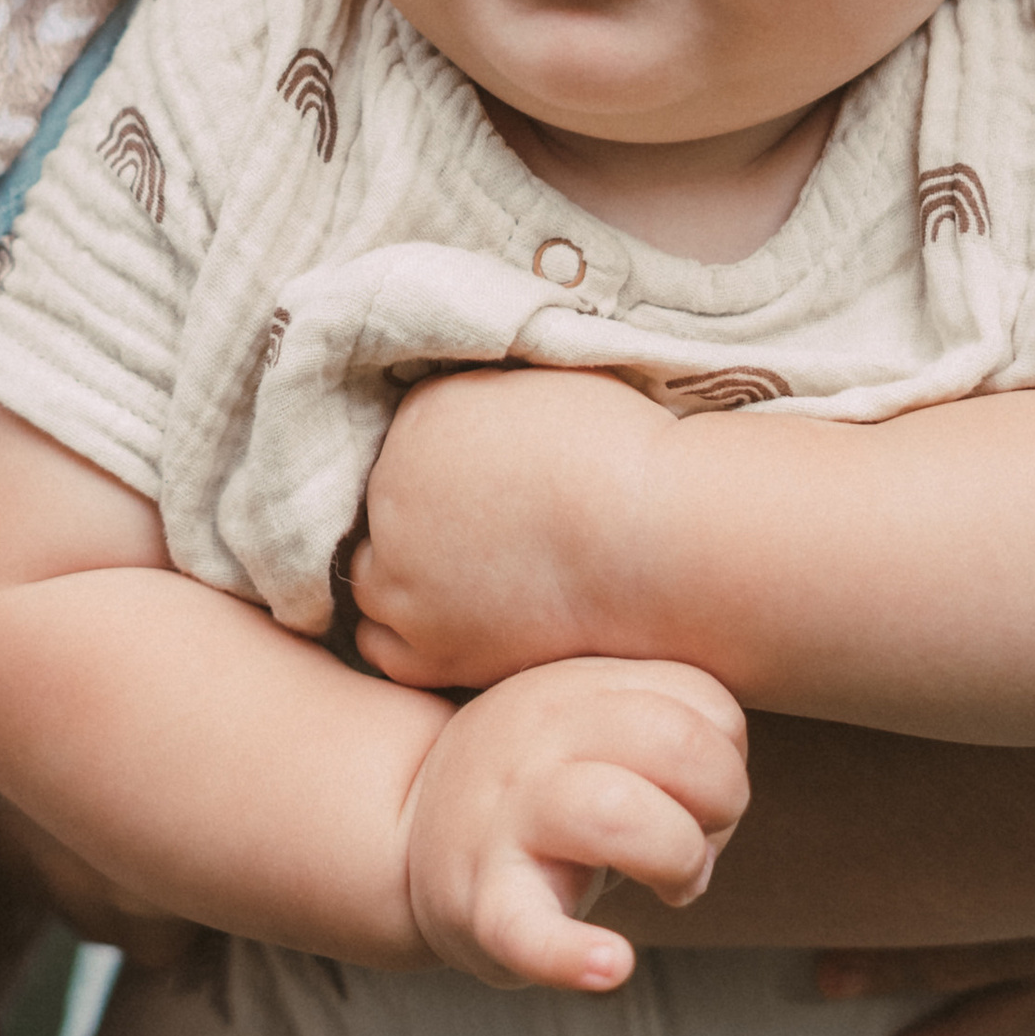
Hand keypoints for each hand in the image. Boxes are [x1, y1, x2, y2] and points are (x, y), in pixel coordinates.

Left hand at [356, 365, 669, 687]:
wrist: (661, 543)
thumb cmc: (624, 458)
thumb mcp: (541, 386)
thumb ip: (482, 399)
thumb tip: (473, 418)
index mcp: (419, 420)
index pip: (403, 441)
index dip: (441, 468)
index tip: (484, 486)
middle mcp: (392, 495)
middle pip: (381, 510)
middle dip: (418, 521)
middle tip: (480, 538)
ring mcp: (403, 579)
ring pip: (373, 580)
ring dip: (405, 581)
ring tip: (468, 584)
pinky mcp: (430, 649)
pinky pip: (384, 647)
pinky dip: (410, 637)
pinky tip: (455, 624)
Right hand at [403, 655, 746, 990]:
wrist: (407, 836)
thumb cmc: (538, 783)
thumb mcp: (588, 718)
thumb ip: (668, 720)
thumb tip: (727, 788)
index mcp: (575, 686)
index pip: (706, 699)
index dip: (729, 754)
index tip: (697, 789)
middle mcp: (537, 736)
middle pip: (680, 746)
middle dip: (724, 804)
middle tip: (696, 841)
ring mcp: (507, 819)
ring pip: (622, 815)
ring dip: (680, 861)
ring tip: (671, 888)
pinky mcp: (484, 906)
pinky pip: (530, 932)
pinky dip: (575, 957)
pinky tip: (610, 965)